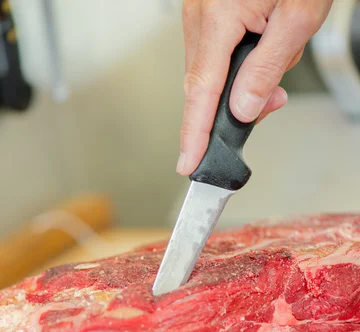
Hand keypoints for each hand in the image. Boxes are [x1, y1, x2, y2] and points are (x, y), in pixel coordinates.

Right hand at [177, 0, 333, 174]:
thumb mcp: (297, 17)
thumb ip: (267, 69)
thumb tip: (244, 110)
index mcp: (220, 17)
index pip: (202, 92)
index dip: (194, 133)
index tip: (188, 163)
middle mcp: (200, 16)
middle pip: (204, 86)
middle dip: (234, 104)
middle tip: (272, 101)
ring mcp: (199, 14)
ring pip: (211, 72)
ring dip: (242, 80)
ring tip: (279, 54)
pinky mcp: (206, 13)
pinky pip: (214, 54)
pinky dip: (238, 64)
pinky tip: (265, 47)